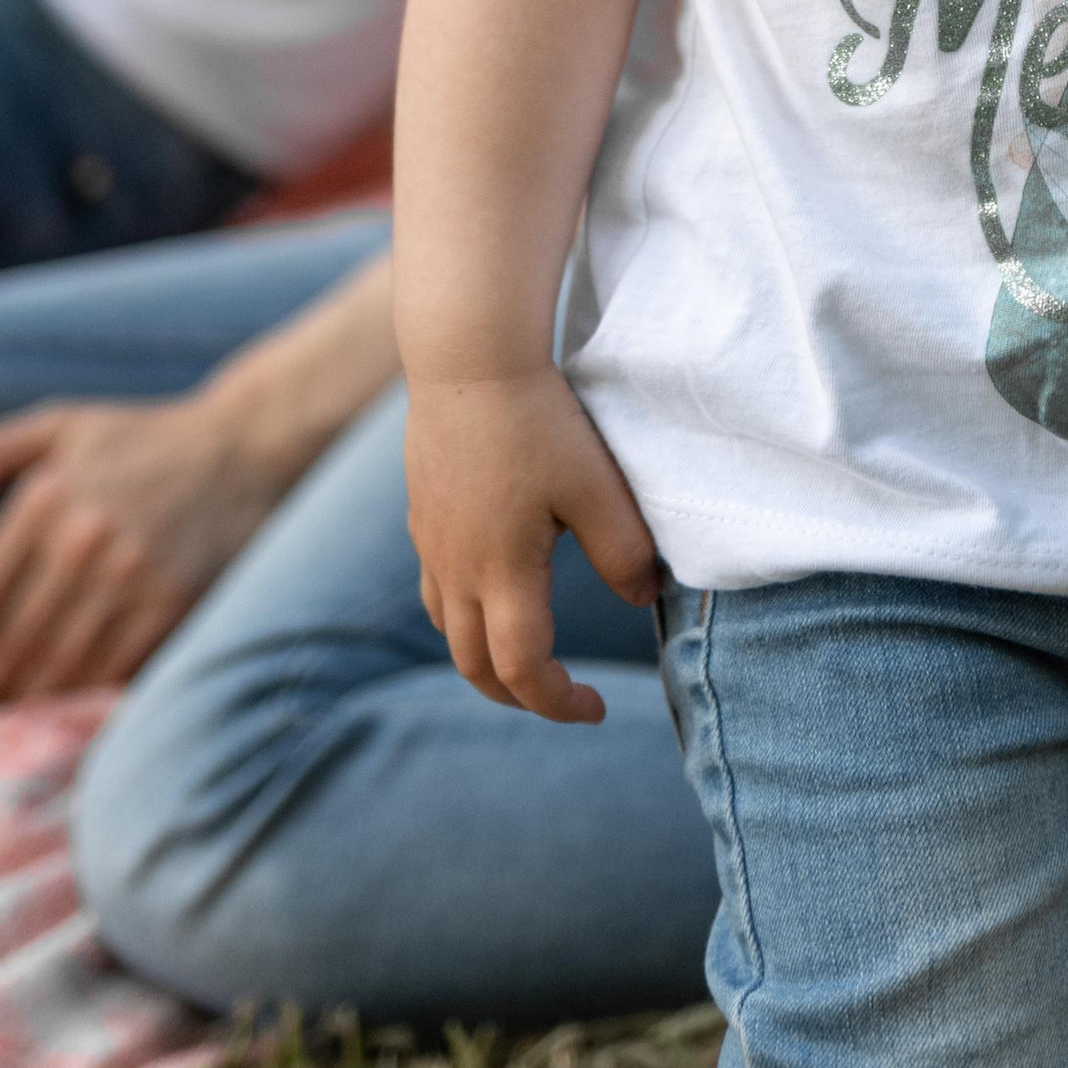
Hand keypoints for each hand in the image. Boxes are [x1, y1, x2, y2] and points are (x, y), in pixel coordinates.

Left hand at [0, 397, 287, 714]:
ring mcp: (132, 577)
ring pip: (58, 665)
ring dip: (19, 707)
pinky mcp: (173, 604)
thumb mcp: (63, 423)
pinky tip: (58, 720)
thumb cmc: (146, 439)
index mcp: (46, 499)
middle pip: (12, 642)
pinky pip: (113, 669)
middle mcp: (83, 540)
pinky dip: (80, 701)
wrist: (249, 447)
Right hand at [405, 367, 657, 726]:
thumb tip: (644, 600)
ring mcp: (432, 544)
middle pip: (474, 668)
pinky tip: (492, 590)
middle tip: (563, 695)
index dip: (558, 704)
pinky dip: (463, 616)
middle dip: (520, 697)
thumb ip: (624, 553)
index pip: (522, 671)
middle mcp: (456, 570)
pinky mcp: (423, 516)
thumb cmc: (538, 420)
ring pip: (448, 631)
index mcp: (501, 573)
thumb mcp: (597, 487)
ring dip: (486, 660)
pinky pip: (436, 590)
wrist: (468, 360)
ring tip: (529, 654)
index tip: (595, 707)